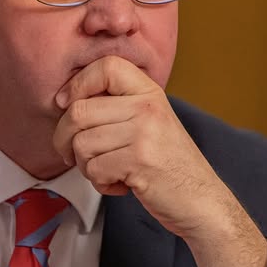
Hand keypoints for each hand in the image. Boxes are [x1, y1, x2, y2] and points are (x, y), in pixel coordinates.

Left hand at [54, 55, 266, 266]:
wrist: (201, 200)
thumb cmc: (167, 162)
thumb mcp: (148, 120)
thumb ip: (116, 104)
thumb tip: (64, 99)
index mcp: (148, 91)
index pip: (104, 66)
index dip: (77, 84)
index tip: (66, 103)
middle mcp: (147, 106)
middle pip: (79, 111)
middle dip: (64, 138)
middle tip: (72, 153)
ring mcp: (144, 133)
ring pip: (82, 144)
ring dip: (85, 165)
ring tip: (107, 170)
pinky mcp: (140, 161)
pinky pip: (94, 169)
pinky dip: (99, 183)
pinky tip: (119, 183)